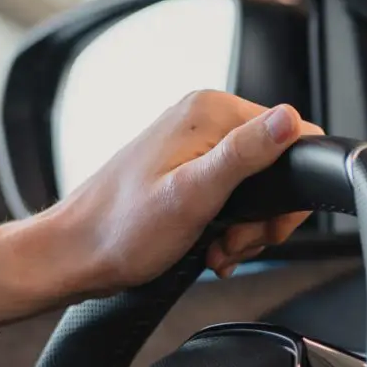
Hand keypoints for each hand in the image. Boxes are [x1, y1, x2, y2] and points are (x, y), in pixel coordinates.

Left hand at [37, 90, 325, 293]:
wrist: (74, 254)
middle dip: (262, 215)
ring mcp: (193, 142)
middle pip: (275, 164)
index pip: (292, 134)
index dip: (288, 189)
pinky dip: (228, 227)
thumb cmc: (121, 230)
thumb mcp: (192, 195)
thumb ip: (244, 155)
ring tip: (216, 248)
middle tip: (232, 242)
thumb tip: (290, 119)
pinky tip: (209, 245)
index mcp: (209, 112)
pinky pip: (231, 194)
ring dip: (245, 227)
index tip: (263, 225)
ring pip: (256, 186)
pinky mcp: (185, 168)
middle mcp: (202, 118)